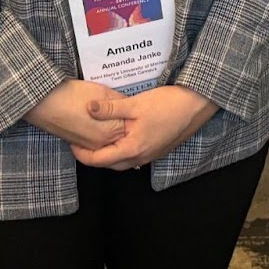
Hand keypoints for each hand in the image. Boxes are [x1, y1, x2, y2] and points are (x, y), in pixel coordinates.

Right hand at [24, 79, 126, 149]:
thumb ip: (119, 102)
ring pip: (109, 143)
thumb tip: (129, 106)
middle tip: (124, 113)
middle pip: (121, 137)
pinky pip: (97, 144)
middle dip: (125, 126)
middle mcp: (102, 144)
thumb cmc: (73, 95)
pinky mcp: (79, 145)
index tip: (134, 108)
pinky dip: (102, 136)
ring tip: (111, 116)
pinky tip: (99, 122)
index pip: (132, 127)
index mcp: (111, 131)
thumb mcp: (103, 92)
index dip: (133, 116)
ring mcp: (89, 146)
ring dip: (113, 132)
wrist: (46, 102)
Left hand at [70, 85, 217, 170]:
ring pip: (122, 161)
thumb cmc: (168, 104)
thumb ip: (110, 108)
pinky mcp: (158, 150)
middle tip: (81, 142)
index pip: (98, 160)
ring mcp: (150, 155)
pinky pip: (134, 156)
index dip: (81, 154)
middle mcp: (140, 158)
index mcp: (131, 149)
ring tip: (98, 139)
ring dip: (108, 154)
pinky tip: (121, 136)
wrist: (198, 104)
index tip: (71, 143)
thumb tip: (88, 108)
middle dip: (93, 156)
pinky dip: (122, 150)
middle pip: (109, 164)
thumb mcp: (135, 103)